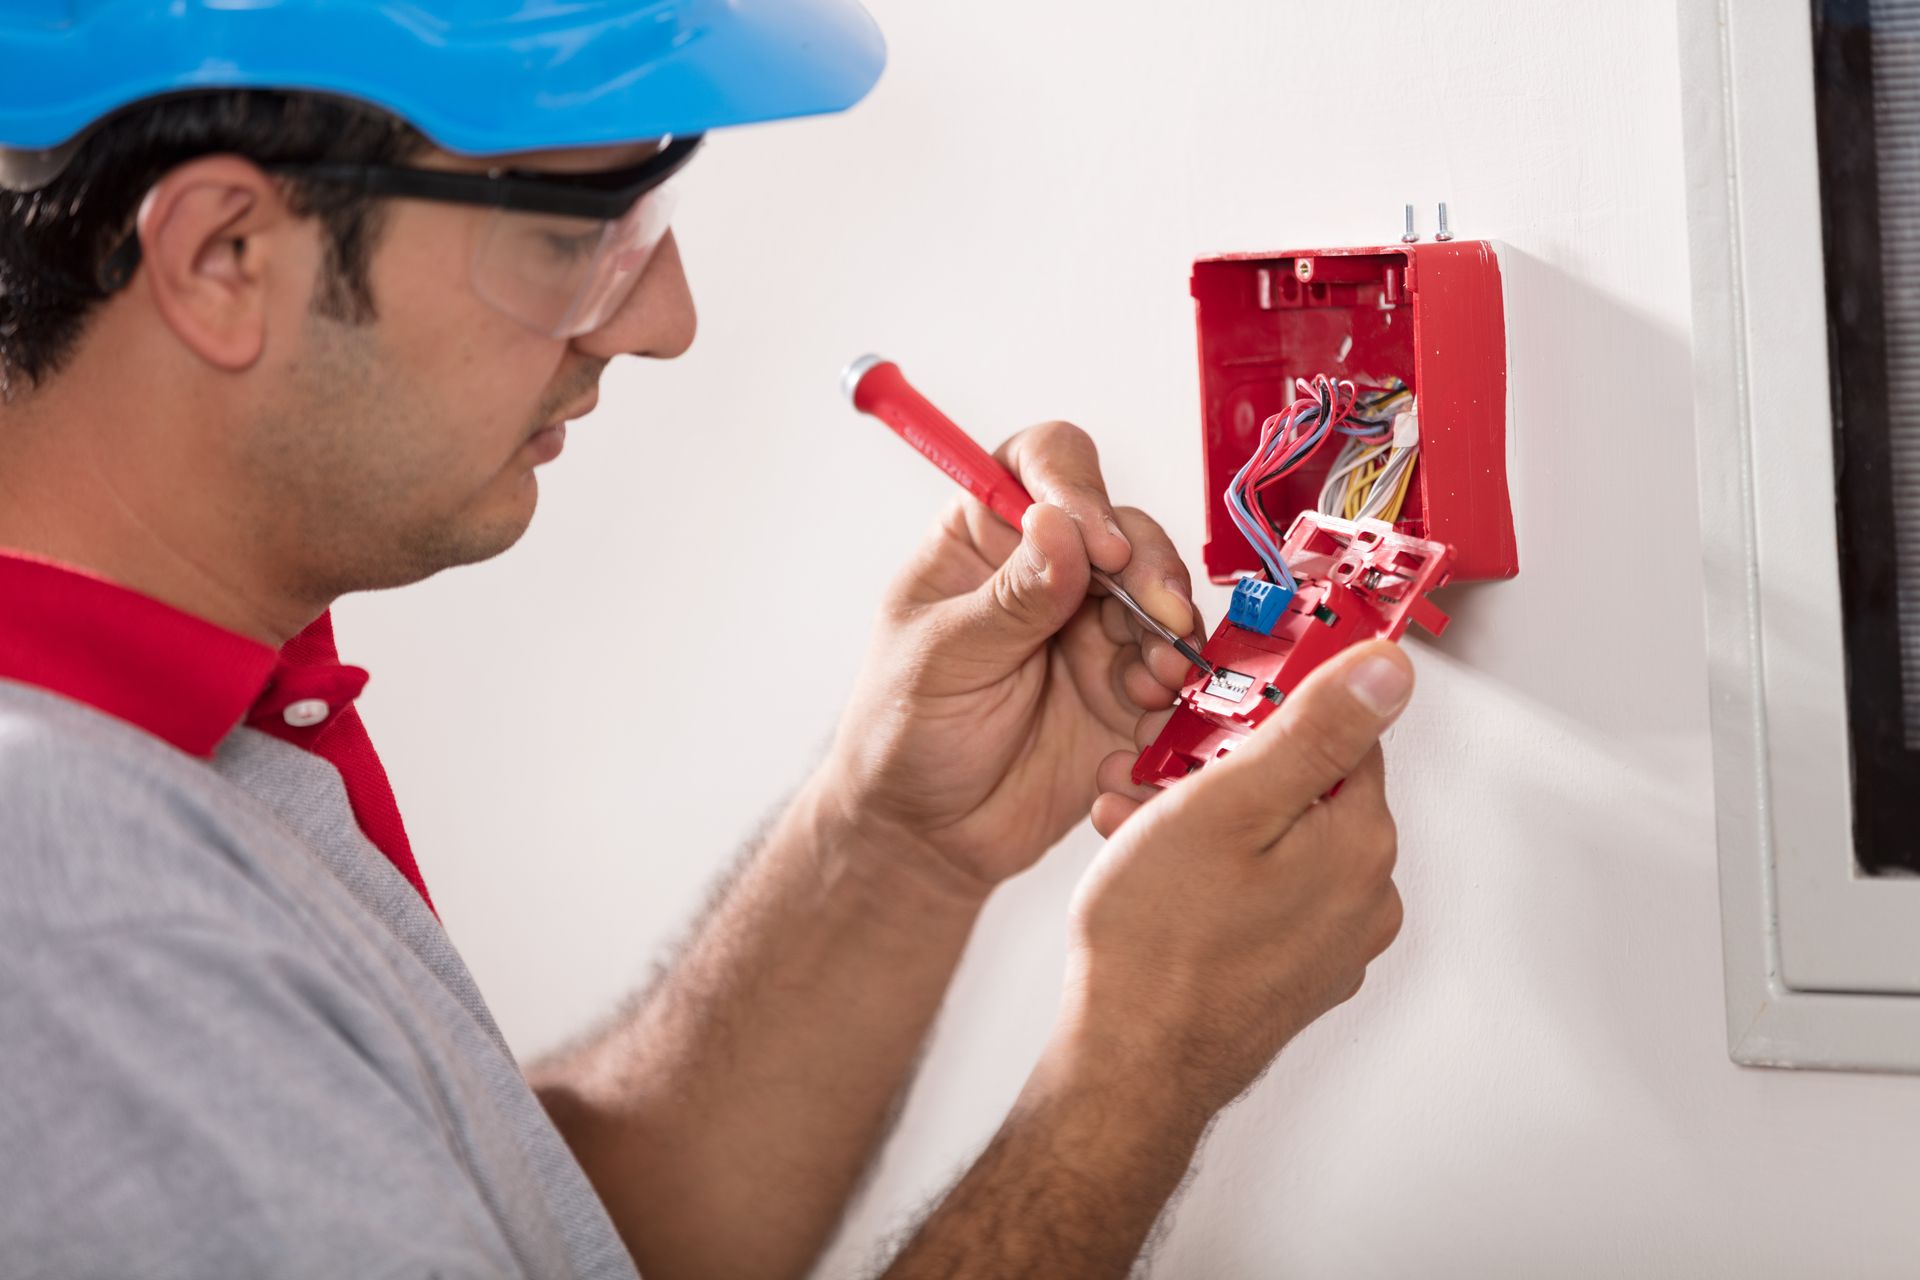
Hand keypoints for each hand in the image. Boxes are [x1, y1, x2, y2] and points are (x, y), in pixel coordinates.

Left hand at [818, 421, 1206, 889]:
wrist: (927, 837)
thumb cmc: (903, 735)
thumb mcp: (942, 659)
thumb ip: (1009, 599)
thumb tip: (1060, 525)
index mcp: (985, 537)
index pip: (1044, 465)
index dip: (1079, 488)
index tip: (1098, 544)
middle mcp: (1049, 570)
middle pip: (1124, 528)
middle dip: (1149, 568)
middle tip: (1157, 616)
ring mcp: (1093, 628)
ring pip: (1162, 596)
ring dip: (1170, 631)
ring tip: (1152, 681)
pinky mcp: (1127, 688)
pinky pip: (1176, 671)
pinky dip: (1176, 690)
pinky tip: (1147, 718)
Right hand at [1053, 642, 1412, 1121]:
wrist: (1128, 1067)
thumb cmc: (1160, 945)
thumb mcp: (1227, 803)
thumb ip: (1315, 729)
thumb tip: (1389, 670)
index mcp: (1361, 843)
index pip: (1340, 731)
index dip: (1265, 711)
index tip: (1213, 714)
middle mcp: (1364, 896)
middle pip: (1302, 787)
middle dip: (1222, 770)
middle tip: (1156, 776)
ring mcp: (1331, 941)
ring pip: (1274, 841)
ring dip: (1205, 820)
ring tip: (1135, 827)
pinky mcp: (1293, 972)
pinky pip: (1262, 894)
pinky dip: (1212, 874)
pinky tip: (1156, 877)